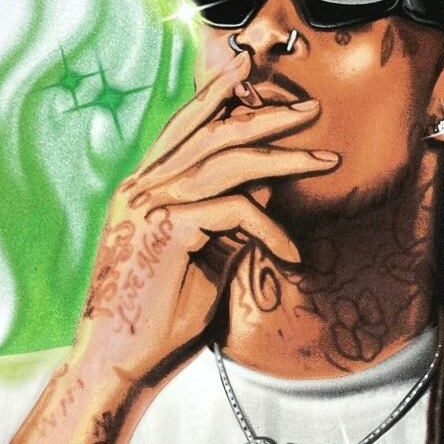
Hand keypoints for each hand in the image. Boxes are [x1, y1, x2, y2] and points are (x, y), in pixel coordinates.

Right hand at [2, 51, 338, 443]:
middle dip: (263, 115)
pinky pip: (232, 211)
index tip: (259, 82)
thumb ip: (228, 218)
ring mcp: (148, 205)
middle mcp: (141, 188)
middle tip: (309, 108)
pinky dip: (269, 229)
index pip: (185, 128)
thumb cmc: (158, 316)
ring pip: (225, 161)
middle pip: (210, 132)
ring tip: (325, 161)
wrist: (118, 360)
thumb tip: (264, 184)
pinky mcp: (164, 229)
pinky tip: (290, 253)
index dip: (221, 99)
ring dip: (282, 157)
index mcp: (143, 189)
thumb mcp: (204, 256)